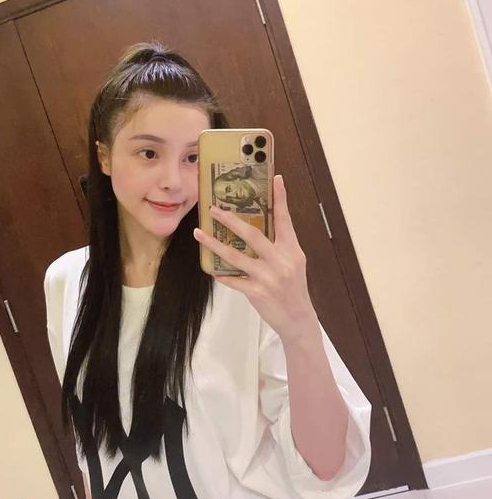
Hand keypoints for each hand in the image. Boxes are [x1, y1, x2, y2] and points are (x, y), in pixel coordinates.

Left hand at [193, 174, 314, 340]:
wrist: (298, 319)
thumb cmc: (293, 288)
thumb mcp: (294, 262)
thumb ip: (279, 245)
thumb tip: (256, 226)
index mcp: (291, 250)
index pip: (285, 220)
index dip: (281, 199)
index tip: (277, 179)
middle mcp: (281, 261)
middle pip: (253, 234)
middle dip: (231, 220)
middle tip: (213, 209)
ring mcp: (268, 277)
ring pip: (235, 256)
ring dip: (214, 243)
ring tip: (199, 233)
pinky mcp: (257, 292)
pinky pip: (234, 280)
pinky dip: (222, 275)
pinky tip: (212, 269)